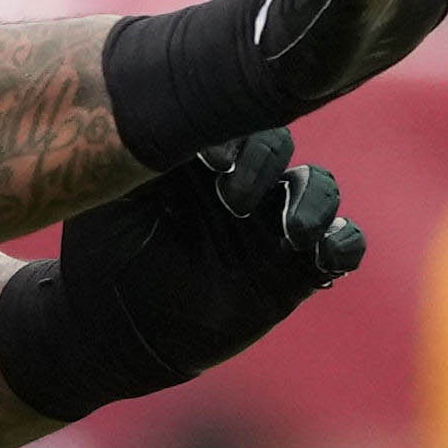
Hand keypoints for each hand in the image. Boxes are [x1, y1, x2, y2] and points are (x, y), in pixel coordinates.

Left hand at [0, 131, 362, 421]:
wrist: (111, 331)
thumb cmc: (103, 254)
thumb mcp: (109, 197)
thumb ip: (138, 152)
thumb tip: (170, 117)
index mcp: (202, 154)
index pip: (236, 116)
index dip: (233, 131)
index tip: (210, 161)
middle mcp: (242, 182)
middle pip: (280, 144)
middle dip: (264, 162)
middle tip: (232, 199)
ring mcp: (269, 227)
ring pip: (320, 188)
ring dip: (313, 199)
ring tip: (290, 231)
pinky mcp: (290, 273)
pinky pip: (341, 246)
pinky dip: (343, 243)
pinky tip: (321, 252)